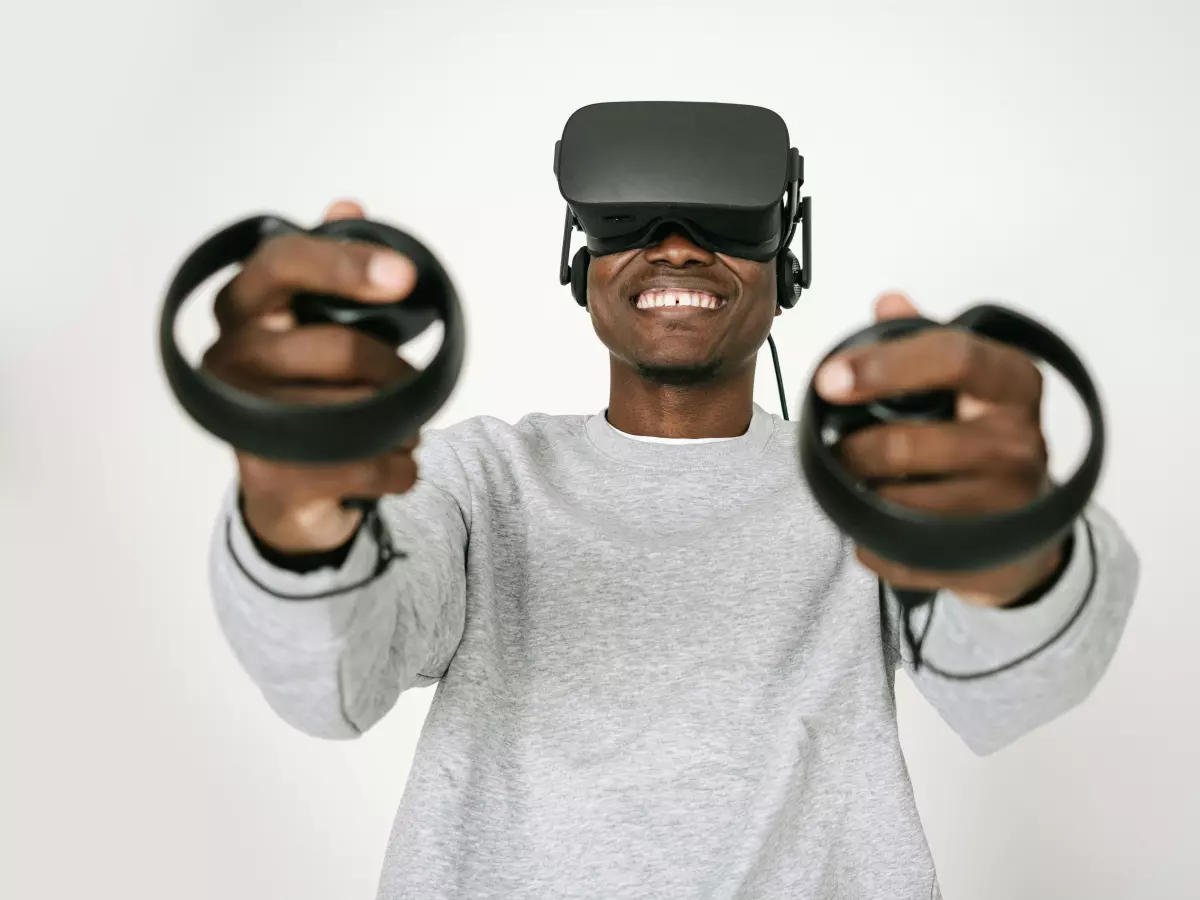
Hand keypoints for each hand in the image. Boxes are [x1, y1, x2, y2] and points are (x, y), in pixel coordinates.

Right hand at [201, 199, 421, 553]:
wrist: (286, 488)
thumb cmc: (306, 387)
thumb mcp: (317, 321)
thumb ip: (333, 267)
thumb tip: (347, 206)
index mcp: (241, 305)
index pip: (285, 263)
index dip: (346, 265)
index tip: (403, 276)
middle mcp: (228, 357)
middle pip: (340, 348)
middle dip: (396, 369)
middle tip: (409, 383)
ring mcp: (240, 421)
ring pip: (359, 412)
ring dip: (402, 423)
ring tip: (400, 428)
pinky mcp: (267, 477)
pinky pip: (363, 466)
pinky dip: (400, 466)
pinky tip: (399, 463)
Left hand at [814, 292, 1063, 606]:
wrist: (1027, 529)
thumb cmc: (984, 438)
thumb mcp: (967, 382)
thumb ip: (924, 342)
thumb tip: (888, 302)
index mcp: (1013, 383)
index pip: (952, 357)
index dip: (883, 366)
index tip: (828, 380)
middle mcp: (1021, 441)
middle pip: (908, 444)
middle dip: (854, 450)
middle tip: (835, 450)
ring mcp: (1009, 504)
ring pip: (899, 503)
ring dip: (861, 496)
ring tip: (857, 485)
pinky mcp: (986, 556)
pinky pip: (900, 551)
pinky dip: (871, 539)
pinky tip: (873, 526)